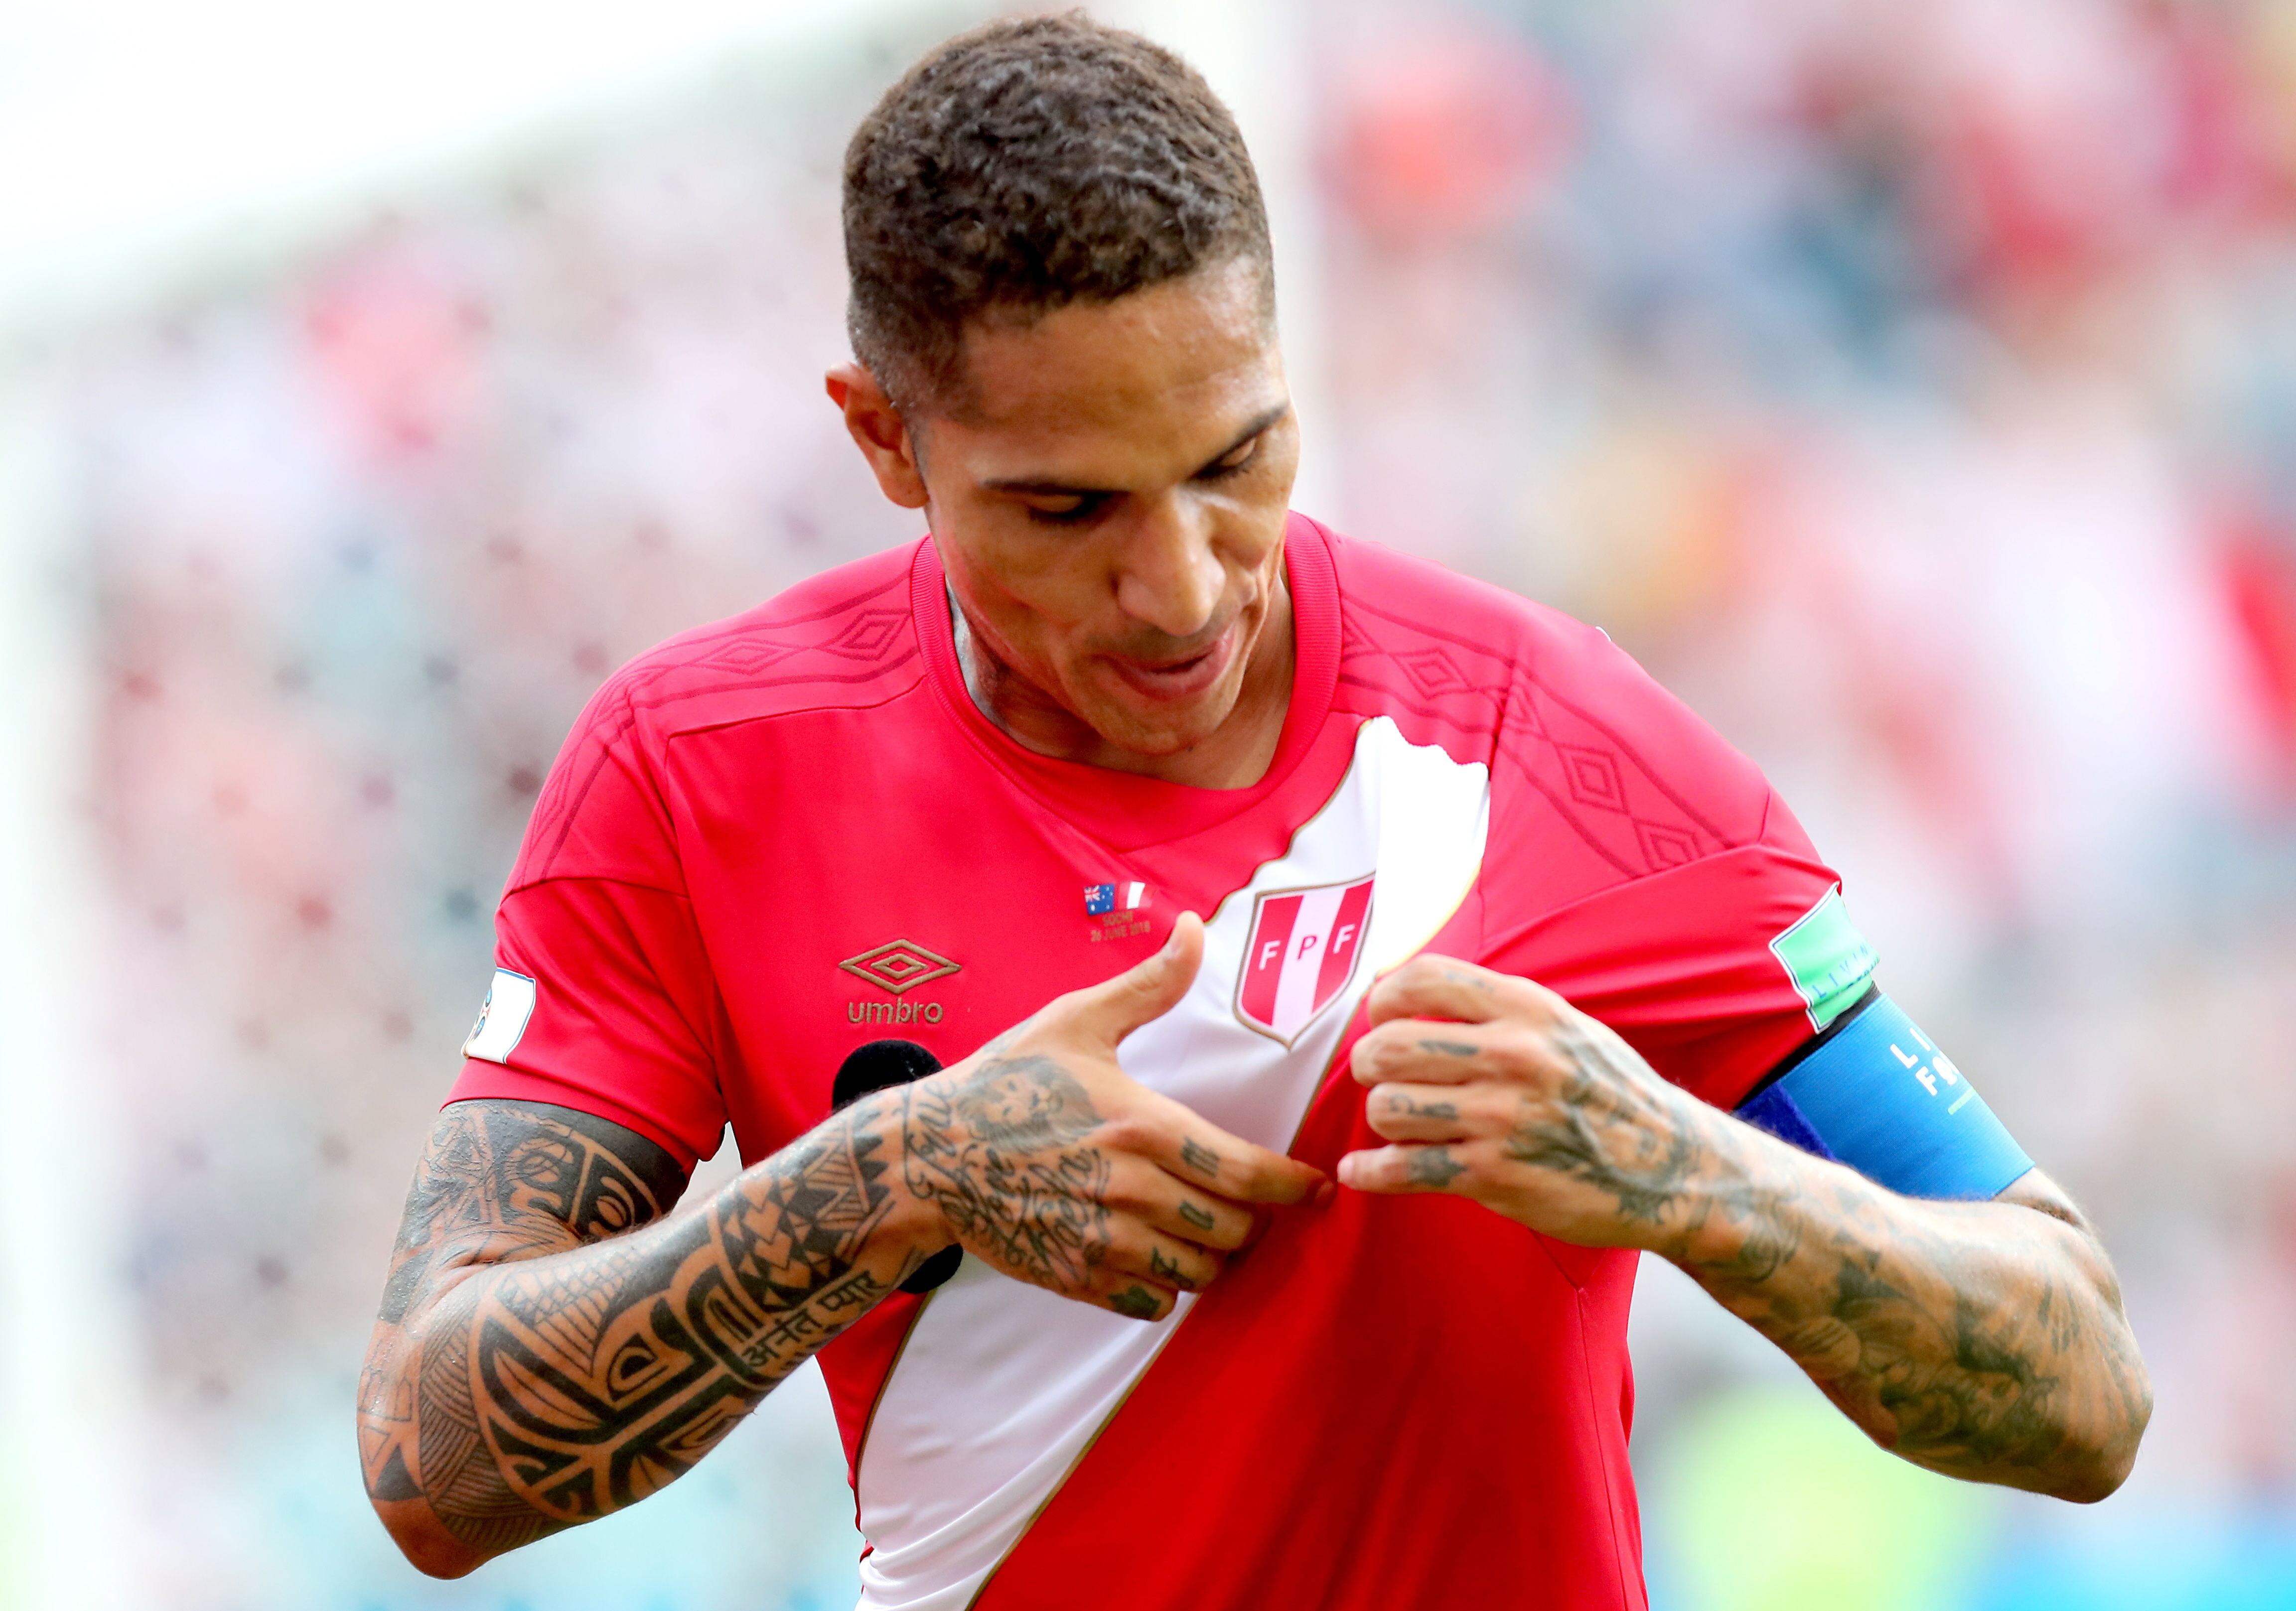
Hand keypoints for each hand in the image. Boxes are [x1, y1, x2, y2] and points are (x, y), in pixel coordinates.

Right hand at [881, 913, 1331, 1320]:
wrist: (924, 1155)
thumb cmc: (1003, 1081)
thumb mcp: (1076, 1020)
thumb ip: (1148, 984)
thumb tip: (1193, 928)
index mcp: (1142, 1125)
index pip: (1245, 1173)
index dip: (1292, 1187)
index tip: (1316, 1189)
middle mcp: (1130, 1190)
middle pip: (1232, 1230)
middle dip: (1250, 1221)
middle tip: (1244, 1204)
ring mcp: (1102, 1241)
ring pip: (1198, 1272)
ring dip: (1211, 1257)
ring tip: (1198, 1229)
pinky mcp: (1076, 1277)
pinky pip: (1152, 1301)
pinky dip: (1164, 1286)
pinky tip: (1150, 1254)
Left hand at [1336, 954, 1709, 1250]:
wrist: (1672, 1168)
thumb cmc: (1612, 1094)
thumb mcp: (1566, 1027)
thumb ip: (1498, 1009)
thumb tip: (1412, 995)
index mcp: (1527, 1010)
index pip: (1423, 978)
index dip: (1385, 999)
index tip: (1381, 1017)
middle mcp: (1511, 1056)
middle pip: (1388, 1046)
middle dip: (1369, 1063)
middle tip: (1379, 1076)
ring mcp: (1499, 1118)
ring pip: (1387, 1107)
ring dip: (1383, 1119)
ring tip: (1399, 1123)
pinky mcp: (1492, 1176)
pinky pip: (1401, 1170)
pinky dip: (1370, 1173)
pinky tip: (1363, 1171)